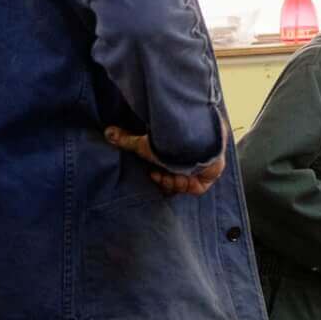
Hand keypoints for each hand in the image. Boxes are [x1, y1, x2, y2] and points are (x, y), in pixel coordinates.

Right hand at [105, 126, 224, 196]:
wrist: (194, 140)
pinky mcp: (213, 172)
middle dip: (165, 178)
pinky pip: (199, 187)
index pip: (171, 165)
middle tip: (156, 174)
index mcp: (182, 146)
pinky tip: (177, 178)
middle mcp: (196, 155)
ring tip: (164, 174)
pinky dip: (186, 186)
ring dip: (173, 181)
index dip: (160, 173)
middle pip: (179, 174)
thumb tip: (108, 132)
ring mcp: (205, 164)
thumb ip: (128, 140)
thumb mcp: (147, 142)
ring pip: (188, 181)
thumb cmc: (170, 139)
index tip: (151, 172)